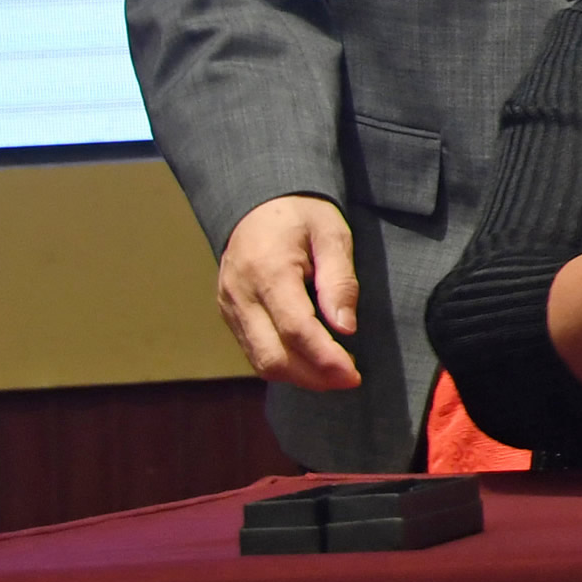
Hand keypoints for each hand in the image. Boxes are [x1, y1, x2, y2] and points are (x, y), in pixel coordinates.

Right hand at [219, 193, 360, 389]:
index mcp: (267, 271)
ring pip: (260, 360)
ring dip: (298, 376)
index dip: (324, 358)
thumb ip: (339, 280)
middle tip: (349, 379)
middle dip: (312, 376)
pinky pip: (253, 350)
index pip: (294, 329)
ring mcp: (230, 308)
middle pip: (272, 356)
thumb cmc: (301, 215)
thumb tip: (345, 328)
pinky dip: (283, 363)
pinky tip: (311, 363)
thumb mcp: (332, 234)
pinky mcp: (229, 314)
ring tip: (334, 376)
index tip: (352, 374)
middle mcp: (241, 295)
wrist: (257, 202)